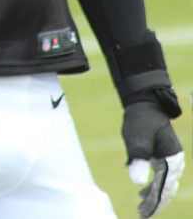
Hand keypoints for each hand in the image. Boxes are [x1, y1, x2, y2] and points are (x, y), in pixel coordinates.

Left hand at [122, 101, 184, 216]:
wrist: (145, 103)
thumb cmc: (140, 119)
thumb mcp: (136, 138)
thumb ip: (137, 158)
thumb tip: (138, 183)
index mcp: (172, 158)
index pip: (163, 187)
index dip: (153, 202)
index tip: (143, 213)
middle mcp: (176, 161)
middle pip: (168, 189)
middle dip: (155, 203)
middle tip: (142, 214)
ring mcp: (172, 158)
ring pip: (167, 185)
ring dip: (155, 197)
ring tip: (141, 207)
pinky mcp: (166, 156)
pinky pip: (164, 177)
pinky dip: (155, 186)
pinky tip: (142, 191)